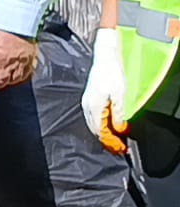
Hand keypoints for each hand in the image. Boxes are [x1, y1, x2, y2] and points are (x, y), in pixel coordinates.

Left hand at [0, 26, 37, 89]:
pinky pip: (26, 74)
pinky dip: (21, 77)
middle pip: (1, 81)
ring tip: (4, 79)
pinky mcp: (29, 59)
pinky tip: (17, 75)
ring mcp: (19, 62)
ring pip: (14, 80)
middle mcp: (6, 63)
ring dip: (8, 81)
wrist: (16, 18)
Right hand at [82, 26, 128, 150]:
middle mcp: (87, 106)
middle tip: (118, 147)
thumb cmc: (111, 74)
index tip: (119, 147)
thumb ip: (118, 114)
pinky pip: (93, 117)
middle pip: (95, 129)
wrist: (104, 58)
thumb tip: (119, 128)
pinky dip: (100, 124)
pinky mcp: (88, 98)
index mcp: (94, 106)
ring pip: (93, 124)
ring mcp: (86, 102)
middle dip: (106, 140)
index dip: (110, 141)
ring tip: (114, 139)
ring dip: (103, 133)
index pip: (100, 131)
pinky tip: (108, 125)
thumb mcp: (119, 95)